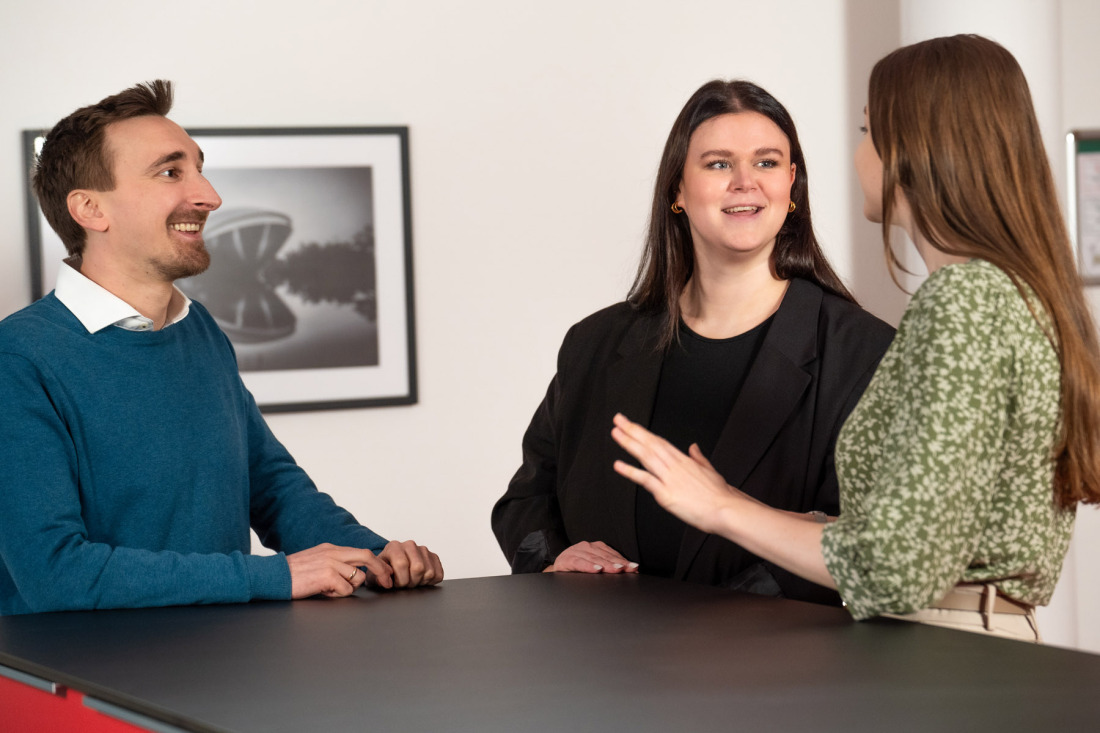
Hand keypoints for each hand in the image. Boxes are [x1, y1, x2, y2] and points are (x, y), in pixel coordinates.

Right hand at [287, 543, 393, 598]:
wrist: (273, 576)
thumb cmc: (293, 574)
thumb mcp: (316, 561)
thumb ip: (335, 564)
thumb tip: (354, 574)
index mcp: (331, 549)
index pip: (361, 552)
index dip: (377, 563)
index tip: (386, 573)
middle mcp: (333, 553)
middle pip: (367, 557)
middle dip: (381, 570)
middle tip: (388, 582)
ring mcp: (330, 563)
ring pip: (357, 578)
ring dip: (349, 589)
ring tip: (330, 590)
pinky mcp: (327, 575)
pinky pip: (345, 590)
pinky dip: (337, 595)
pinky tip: (323, 592)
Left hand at [375, 540, 443, 587]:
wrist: (392, 569)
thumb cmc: (383, 573)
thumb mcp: (373, 575)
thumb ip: (377, 576)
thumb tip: (387, 581)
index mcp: (394, 547)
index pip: (402, 563)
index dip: (400, 579)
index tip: (396, 584)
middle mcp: (410, 545)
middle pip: (418, 568)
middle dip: (411, 582)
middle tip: (404, 584)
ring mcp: (423, 550)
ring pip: (429, 572)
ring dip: (420, 582)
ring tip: (411, 581)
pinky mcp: (434, 557)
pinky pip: (438, 574)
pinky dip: (430, 582)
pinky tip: (420, 579)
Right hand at [545, 541, 639, 573]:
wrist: (558, 568)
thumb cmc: (577, 568)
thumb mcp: (593, 566)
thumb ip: (608, 568)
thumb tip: (630, 572)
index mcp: (595, 547)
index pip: (612, 554)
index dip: (623, 561)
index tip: (634, 567)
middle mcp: (587, 546)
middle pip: (605, 556)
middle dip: (618, 563)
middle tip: (628, 568)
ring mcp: (576, 551)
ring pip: (594, 558)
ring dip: (606, 564)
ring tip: (616, 569)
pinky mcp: (567, 559)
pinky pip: (579, 562)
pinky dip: (589, 566)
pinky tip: (597, 569)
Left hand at [610, 413, 742, 534]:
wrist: (727, 510)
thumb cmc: (721, 495)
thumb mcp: (711, 470)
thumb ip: (699, 458)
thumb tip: (693, 447)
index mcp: (685, 461)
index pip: (660, 442)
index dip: (644, 433)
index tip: (632, 424)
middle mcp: (675, 466)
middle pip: (650, 444)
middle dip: (633, 431)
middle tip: (618, 419)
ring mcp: (670, 479)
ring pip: (646, 456)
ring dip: (629, 444)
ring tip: (616, 433)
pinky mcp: (666, 494)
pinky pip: (646, 480)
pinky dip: (631, 472)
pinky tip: (618, 465)